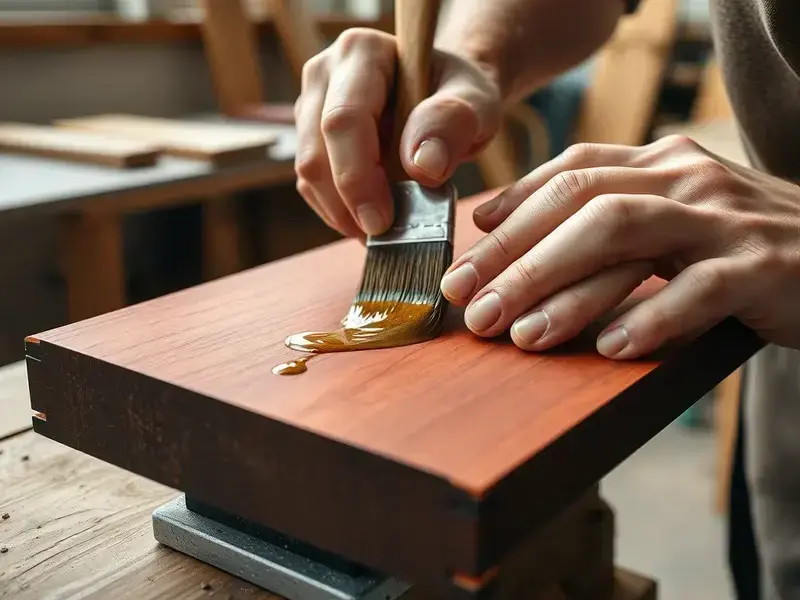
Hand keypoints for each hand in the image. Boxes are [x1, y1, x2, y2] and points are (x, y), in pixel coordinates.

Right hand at [294, 28, 502, 236]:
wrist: (447, 100)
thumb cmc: (460, 98)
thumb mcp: (477, 103)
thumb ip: (454, 122)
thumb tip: (422, 164)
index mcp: (362, 52)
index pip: (344, 120)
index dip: (357, 177)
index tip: (382, 220)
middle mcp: (325, 74)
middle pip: (316, 153)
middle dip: (346, 204)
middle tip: (383, 234)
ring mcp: (310, 107)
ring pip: (308, 174)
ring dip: (341, 212)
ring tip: (383, 228)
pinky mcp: (309, 139)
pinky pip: (311, 186)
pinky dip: (338, 212)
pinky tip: (370, 217)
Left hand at [440, 135, 799, 357]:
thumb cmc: (737, 245)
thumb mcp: (671, 217)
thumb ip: (606, 218)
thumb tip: (514, 234)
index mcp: (660, 162)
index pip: (572, 169)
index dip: (514, 201)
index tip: (469, 238)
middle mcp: (685, 178)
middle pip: (580, 203)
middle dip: (516, 255)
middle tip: (469, 302)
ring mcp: (723, 219)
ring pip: (623, 235)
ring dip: (561, 286)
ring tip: (519, 333)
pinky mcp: (762, 266)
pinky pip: (696, 289)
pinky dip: (650, 317)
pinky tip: (611, 348)